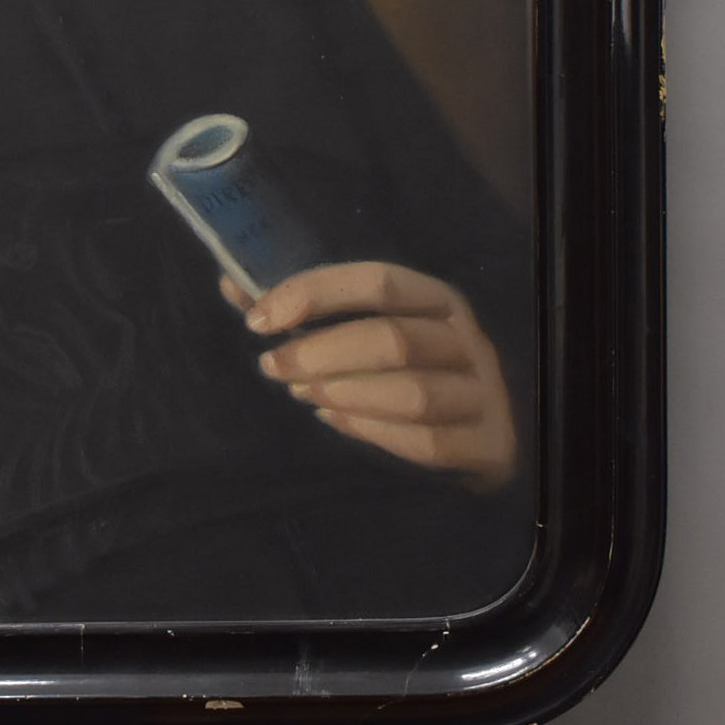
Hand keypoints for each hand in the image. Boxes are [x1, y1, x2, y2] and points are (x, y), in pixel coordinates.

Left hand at [221, 261, 517, 486]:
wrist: (481, 430)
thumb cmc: (410, 367)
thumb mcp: (366, 327)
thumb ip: (305, 307)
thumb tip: (233, 285)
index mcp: (436, 297)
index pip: (377, 281)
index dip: (314, 294)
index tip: (258, 318)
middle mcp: (467, 339)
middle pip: (392, 338)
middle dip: (320, 352)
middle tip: (272, 366)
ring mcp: (485, 392)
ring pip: (412, 393)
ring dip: (344, 392)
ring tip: (302, 393)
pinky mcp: (490, 443)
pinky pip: (427, 442)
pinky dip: (372, 431)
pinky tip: (334, 419)